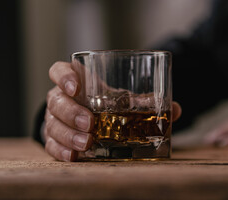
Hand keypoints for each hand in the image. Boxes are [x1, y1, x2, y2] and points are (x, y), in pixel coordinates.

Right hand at [44, 61, 182, 161]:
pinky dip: (61, 151)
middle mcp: (61, 98)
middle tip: (90, 123)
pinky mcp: (55, 138)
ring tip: (86, 144)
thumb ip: (143, 102)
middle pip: (55, 100)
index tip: (76, 86)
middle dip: (71, 112)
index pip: (58, 70)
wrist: (87, 118)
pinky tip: (74, 157)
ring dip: (68, 134)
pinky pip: (51, 144)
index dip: (63, 76)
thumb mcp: (120, 99)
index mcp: (75, 81)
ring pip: (52, 123)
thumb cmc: (104, 104)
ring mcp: (55, 118)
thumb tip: (175, 109)